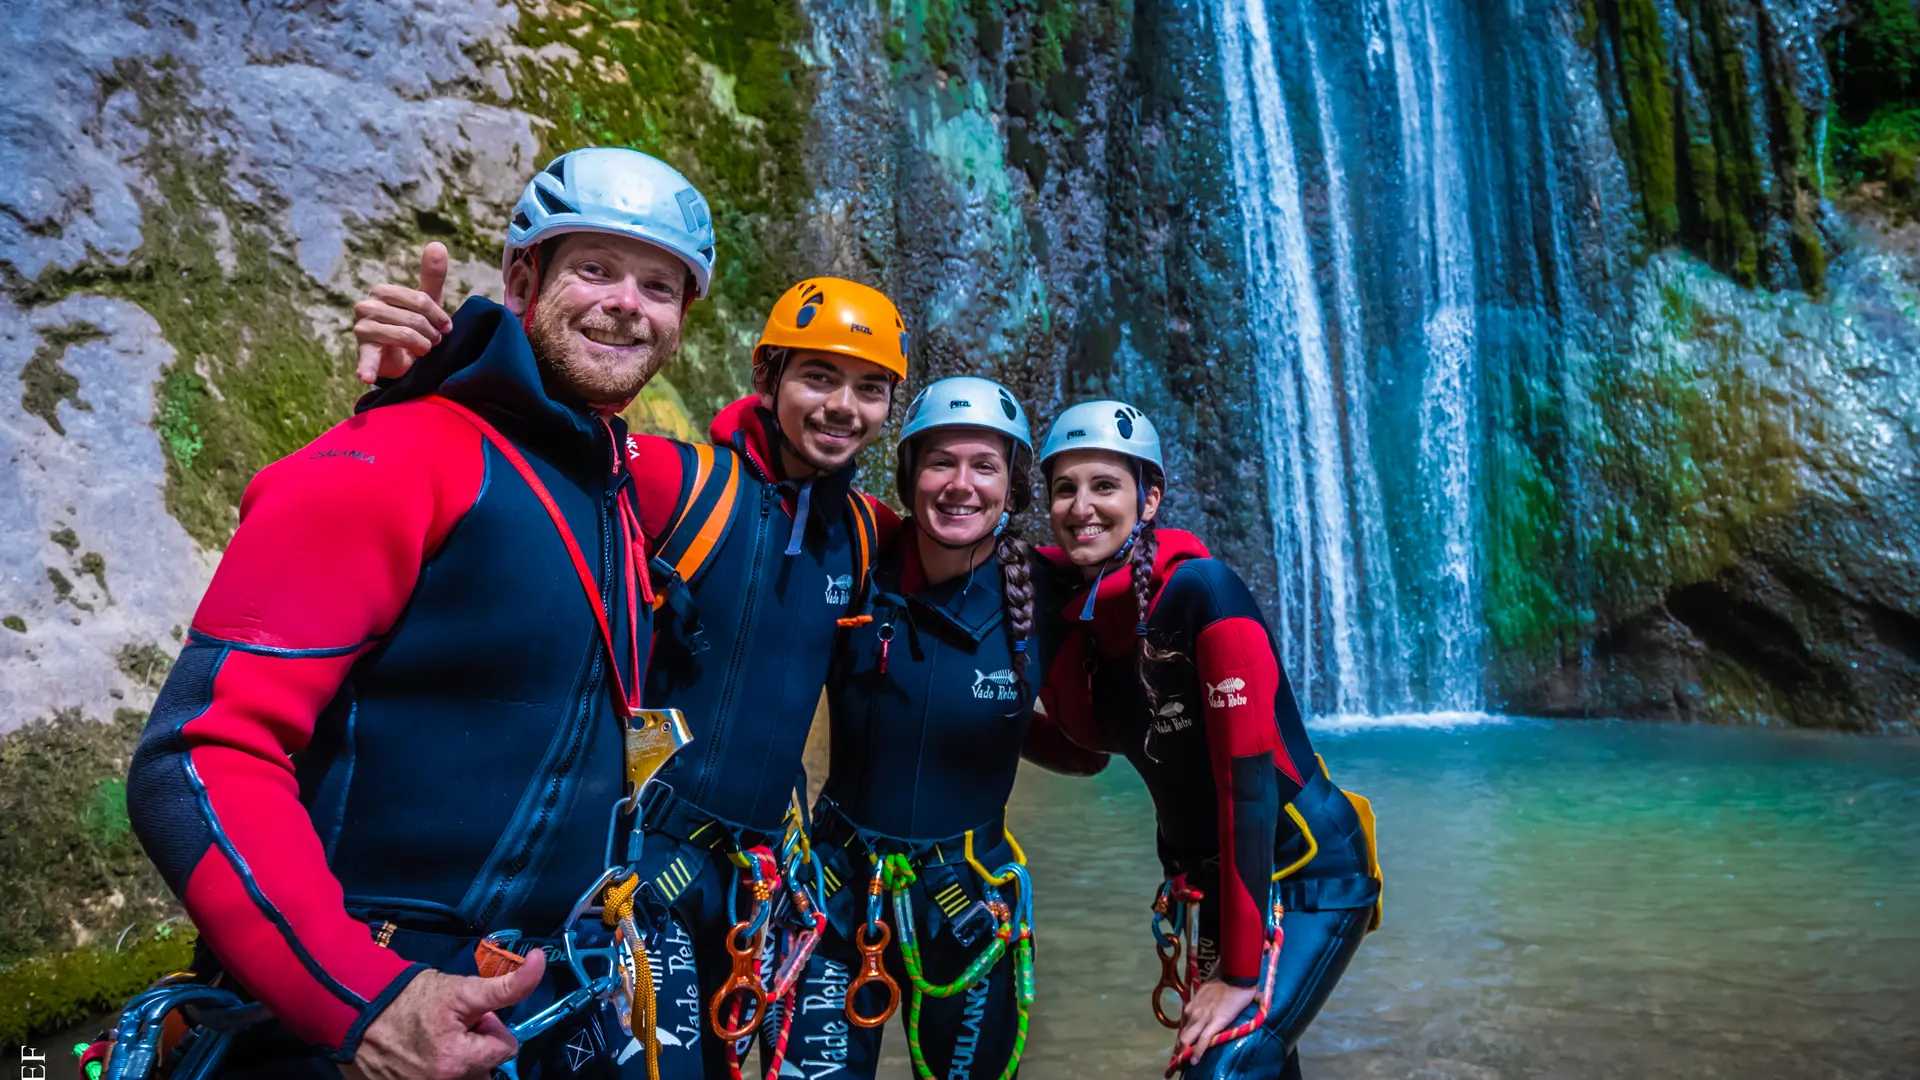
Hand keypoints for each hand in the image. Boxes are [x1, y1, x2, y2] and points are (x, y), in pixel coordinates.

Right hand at [339, 948, 544, 1079]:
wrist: (355, 1010)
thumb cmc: (410, 997)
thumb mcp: (461, 988)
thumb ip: (505, 987)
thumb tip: (541, 961)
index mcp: (458, 1061)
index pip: (505, 1049)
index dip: (491, 1027)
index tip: (474, 1016)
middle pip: (485, 1068)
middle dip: (476, 1047)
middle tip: (453, 1026)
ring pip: (464, 1077)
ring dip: (459, 1060)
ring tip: (436, 1039)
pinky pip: (439, 1079)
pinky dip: (436, 1069)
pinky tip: (421, 1053)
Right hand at [354, 242, 452, 383]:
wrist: (403, 357)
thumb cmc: (413, 324)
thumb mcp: (426, 300)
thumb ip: (431, 275)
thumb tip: (437, 244)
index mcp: (382, 291)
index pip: (419, 299)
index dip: (438, 315)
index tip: (446, 327)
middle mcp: (366, 306)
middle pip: (411, 317)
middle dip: (430, 331)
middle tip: (435, 341)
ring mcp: (362, 329)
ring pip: (400, 333)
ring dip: (420, 345)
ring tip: (425, 351)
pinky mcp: (363, 352)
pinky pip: (366, 358)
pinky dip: (367, 368)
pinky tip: (367, 377)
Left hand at [1173, 978, 1256, 1062]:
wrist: (1236, 975)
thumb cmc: (1228, 980)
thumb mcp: (1212, 989)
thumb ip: (1212, 997)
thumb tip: (1221, 1000)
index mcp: (1195, 1004)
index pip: (1186, 1022)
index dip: (1186, 1033)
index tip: (1185, 1042)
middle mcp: (1194, 1012)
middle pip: (1184, 1033)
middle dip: (1183, 1046)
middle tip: (1184, 1056)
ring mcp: (1203, 1018)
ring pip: (1188, 1038)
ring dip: (1187, 1050)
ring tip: (1188, 1062)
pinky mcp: (1214, 1023)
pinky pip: (1203, 1041)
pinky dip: (1198, 1052)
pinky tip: (1195, 1060)